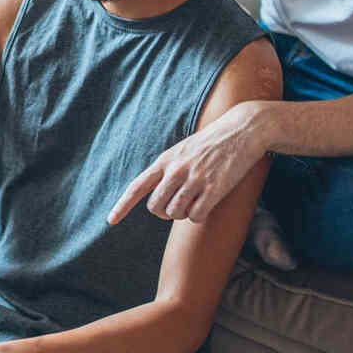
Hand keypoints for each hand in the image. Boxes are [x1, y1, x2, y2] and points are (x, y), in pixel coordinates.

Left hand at [109, 102, 268, 225]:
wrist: (241, 131)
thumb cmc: (211, 143)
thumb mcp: (182, 151)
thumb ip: (167, 171)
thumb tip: (157, 198)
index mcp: (165, 161)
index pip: (137, 187)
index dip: (122, 205)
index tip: (111, 221)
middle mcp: (175, 170)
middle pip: (156, 207)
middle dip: (165, 212)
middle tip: (178, 205)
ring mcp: (194, 180)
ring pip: (175, 213)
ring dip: (184, 213)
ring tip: (196, 199)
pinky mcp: (213, 189)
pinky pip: (195, 216)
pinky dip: (199, 215)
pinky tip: (207, 203)